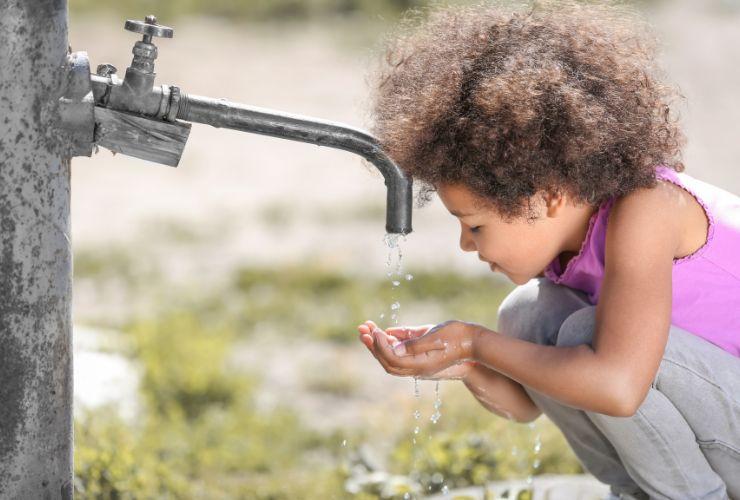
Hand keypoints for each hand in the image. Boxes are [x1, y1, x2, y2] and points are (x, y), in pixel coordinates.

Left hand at [357, 320, 475, 378]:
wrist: (476, 344)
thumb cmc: (458, 337)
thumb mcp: (436, 337)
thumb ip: (414, 344)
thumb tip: (393, 348)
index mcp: (421, 365)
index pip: (393, 359)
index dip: (380, 346)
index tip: (375, 331)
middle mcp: (418, 368)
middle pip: (388, 361)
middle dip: (373, 345)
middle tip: (362, 329)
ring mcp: (419, 364)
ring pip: (392, 358)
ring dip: (377, 344)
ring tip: (366, 328)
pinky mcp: (421, 357)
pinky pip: (400, 354)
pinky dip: (389, 343)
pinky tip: (383, 332)